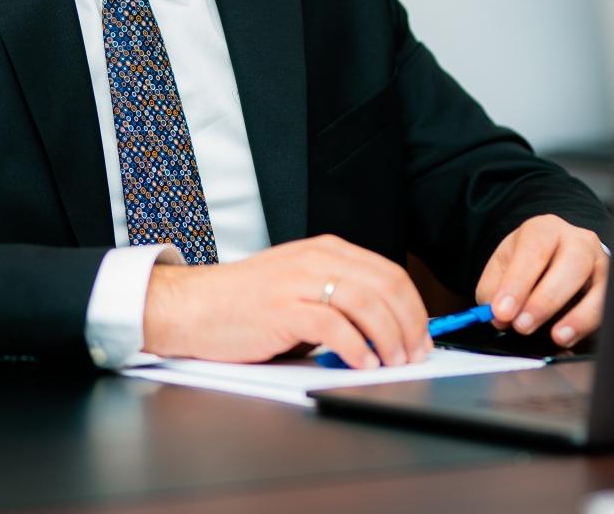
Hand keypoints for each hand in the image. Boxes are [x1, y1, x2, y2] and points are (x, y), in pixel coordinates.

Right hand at [141, 235, 429, 368]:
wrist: (192, 305)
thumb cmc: (242, 302)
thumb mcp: (297, 286)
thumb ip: (336, 297)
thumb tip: (384, 329)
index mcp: (324, 251)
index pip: (389, 272)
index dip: (414, 308)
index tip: (421, 336)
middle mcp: (315, 259)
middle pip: (385, 285)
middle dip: (410, 324)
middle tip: (415, 354)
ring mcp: (298, 282)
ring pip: (366, 303)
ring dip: (389, 337)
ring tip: (393, 361)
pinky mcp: (282, 308)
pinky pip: (334, 325)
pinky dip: (356, 347)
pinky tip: (362, 363)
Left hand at [475, 214, 607, 347]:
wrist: (555, 259)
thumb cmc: (528, 264)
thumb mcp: (502, 268)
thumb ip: (495, 291)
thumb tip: (500, 317)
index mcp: (544, 229)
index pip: (534, 250)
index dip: (517, 282)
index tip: (502, 311)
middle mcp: (577, 241)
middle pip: (571, 264)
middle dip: (545, 300)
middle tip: (522, 326)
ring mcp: (600, 263)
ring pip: (598, 287)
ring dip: (576, 316)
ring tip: (555, 337)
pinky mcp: (612, 287)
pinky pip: (607, 308)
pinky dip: (589, 325)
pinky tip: (570, 337)